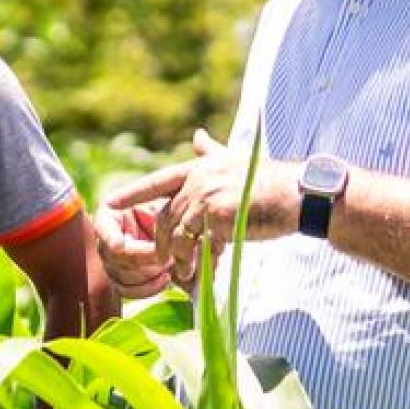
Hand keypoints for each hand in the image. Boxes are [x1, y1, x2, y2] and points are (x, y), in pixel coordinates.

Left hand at [101, 130, 297, 293]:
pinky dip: (198, 262)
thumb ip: (211, 152)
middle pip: (166, 215)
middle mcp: (199, 179)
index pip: (158, 180)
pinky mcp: (218, 216)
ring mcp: (207, 197)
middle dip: (162, 241)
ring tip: (185, 273)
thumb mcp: (235, 162)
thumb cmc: (271, 182)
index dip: (134, 192)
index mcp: (200, 167)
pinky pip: (198, 245)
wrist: (299, 196)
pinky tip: (202, 273)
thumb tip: (198, 135)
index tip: (110, 202)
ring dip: (180, 257)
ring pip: (179, 234)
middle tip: (163, 261)